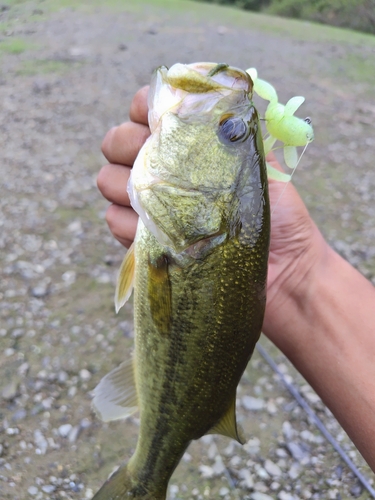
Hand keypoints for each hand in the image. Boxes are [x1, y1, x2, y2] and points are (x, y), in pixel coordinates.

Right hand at [98, 87, 327, 342]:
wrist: (282, 271)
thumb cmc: (279, 216)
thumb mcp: (260, 165)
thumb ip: (232, 133)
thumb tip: (206, 99)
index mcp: (192, 146)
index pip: (149, 109)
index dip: (146, 108)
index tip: (158, 119)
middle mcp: (167, 173)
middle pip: (116, 141)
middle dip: (127, 144)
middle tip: (155, 160)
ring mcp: (152, 206)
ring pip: (108, 180)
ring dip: (125, 185)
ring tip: (159, 202)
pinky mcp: (146, 240)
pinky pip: (114, 219)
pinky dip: (128, 223)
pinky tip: (154, 230)